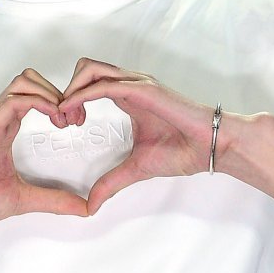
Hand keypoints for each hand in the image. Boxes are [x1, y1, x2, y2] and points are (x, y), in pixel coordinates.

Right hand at [0, 69, 88, 230]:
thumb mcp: (24, 199)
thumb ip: (55, 201)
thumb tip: (86, 209)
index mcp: (5, 127)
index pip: (34, 93)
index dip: (60, 101)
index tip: (76, 124)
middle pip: (31, 78)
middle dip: (59, 92)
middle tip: (74, 119)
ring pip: (24, 81)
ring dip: (51, 93)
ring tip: (64, 120)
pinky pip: (15, 99)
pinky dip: (40, 102)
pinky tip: (53, 121)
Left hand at [58, 58, 216, 213]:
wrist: (210, 147)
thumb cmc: (183, 150)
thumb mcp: (136, 168)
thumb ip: (111, 182)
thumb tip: (90, 204)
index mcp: (128, 95)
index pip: (89, 82)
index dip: (71, 99)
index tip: (65, 124)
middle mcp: (130, 84)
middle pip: (84, 68)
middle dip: (66, 90)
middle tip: (63, 121)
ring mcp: (137, 84)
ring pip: (89, 69)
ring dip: (71, 90)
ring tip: (67, 118)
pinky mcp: (143, 90)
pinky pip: (103, 85)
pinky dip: (81, 95)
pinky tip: (72, 113)